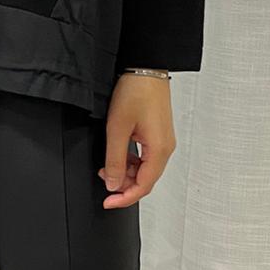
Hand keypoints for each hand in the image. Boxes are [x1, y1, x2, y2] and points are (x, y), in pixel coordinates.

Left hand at [98, 73, 175, 207]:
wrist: (146, 68)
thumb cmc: (136, 91)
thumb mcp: (118, 128)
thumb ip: (115, 159)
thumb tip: (113, 183)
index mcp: (159, 150)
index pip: (143, 186)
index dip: (124, 198)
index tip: (108, 202)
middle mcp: (165, 148)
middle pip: (145, 180)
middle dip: (123, 185)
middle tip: (104, 179)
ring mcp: (163, 141)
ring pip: (144, 169)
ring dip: (126, 172)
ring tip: (107, 165)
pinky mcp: (158, 134)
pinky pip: (145, 157)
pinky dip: (131, 161)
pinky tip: (117, 155)